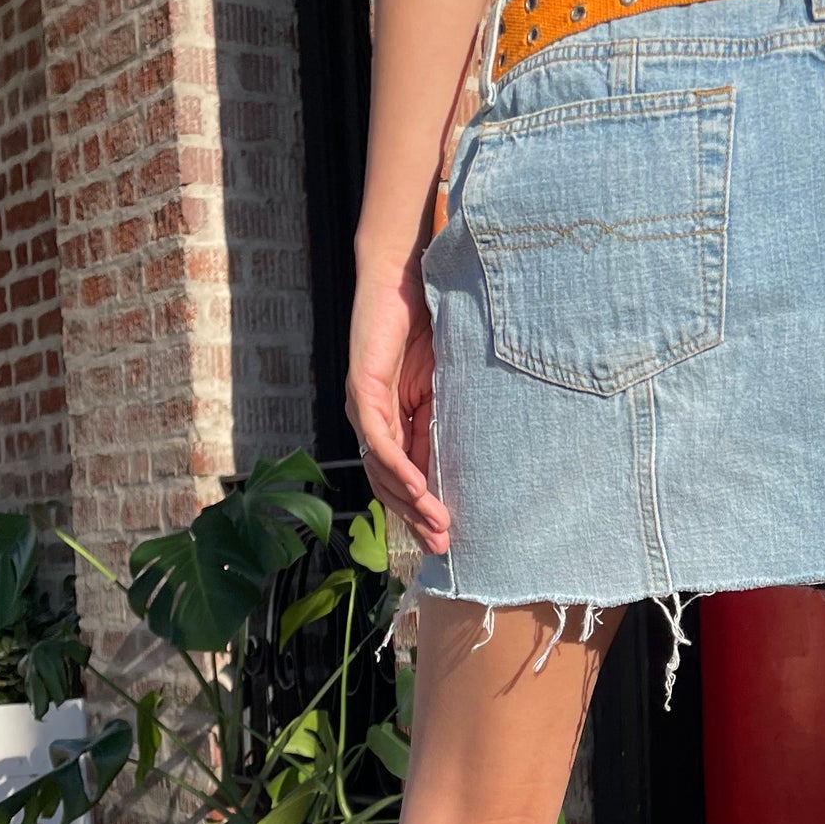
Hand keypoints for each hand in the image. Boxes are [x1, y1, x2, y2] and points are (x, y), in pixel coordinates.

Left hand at [347, 264, 450, 557]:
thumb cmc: (427, 323)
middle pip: (389, 483)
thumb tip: (462, 463)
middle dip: (417, 517)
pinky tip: (419, 489)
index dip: (423, 509)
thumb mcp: (443, 385)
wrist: (405, 277)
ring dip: (410, 501)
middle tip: (444, 546)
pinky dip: (399, 468)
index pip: (402, 477)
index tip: (448, 537)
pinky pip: (380, 440)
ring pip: (382, 469)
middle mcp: (370, 420)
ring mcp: (363, 407)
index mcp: (391, 420)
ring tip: (438, 525)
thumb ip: (443, 421)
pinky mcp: (362, 389)